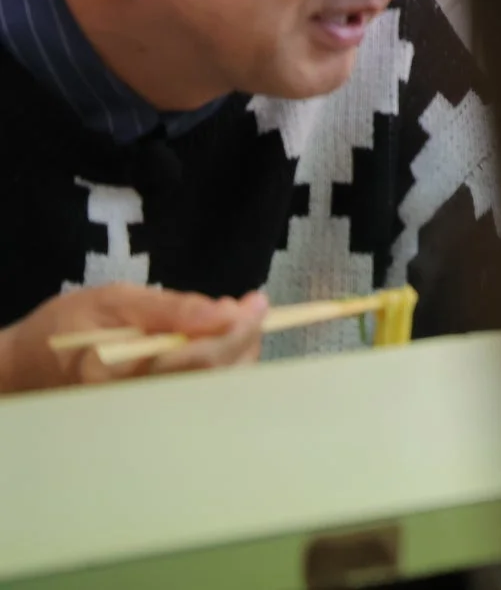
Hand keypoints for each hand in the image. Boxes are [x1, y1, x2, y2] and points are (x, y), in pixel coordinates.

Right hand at [0, 285, 268, 393]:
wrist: (32, 364)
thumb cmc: (71, 325)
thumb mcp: (114, 300)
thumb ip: (170, 308)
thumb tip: (224, 312)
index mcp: (120, 375)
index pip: (196, 360)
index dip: (234, 331)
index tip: (255, 302)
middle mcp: (138, 404)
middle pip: (214, 378)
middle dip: (244, 339)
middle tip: (254, 305)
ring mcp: (150, 415)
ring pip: (216, 388)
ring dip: (239, 351)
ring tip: (239, 318)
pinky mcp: (160, 414)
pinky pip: (204, 393)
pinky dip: (224, 364)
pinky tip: (222, 340)